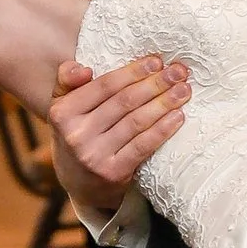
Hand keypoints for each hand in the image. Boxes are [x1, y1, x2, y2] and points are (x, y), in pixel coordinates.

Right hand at [46, 53, 187, 222]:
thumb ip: (68, 81)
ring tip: (184, 90)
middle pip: (124, 102)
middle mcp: (76, 134)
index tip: (157, 61)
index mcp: (62, 112)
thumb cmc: (76, 136)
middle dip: (155, 83)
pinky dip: (162, 129)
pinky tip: (178, 116)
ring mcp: (94, 155)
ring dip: (164, 103)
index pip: (104, 86)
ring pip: (136, 122)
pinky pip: (143, 146)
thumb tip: (84, 68)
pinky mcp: (112, 173)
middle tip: (179, 71)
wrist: (79, 186)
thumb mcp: (63, 108)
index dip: (133, 71)